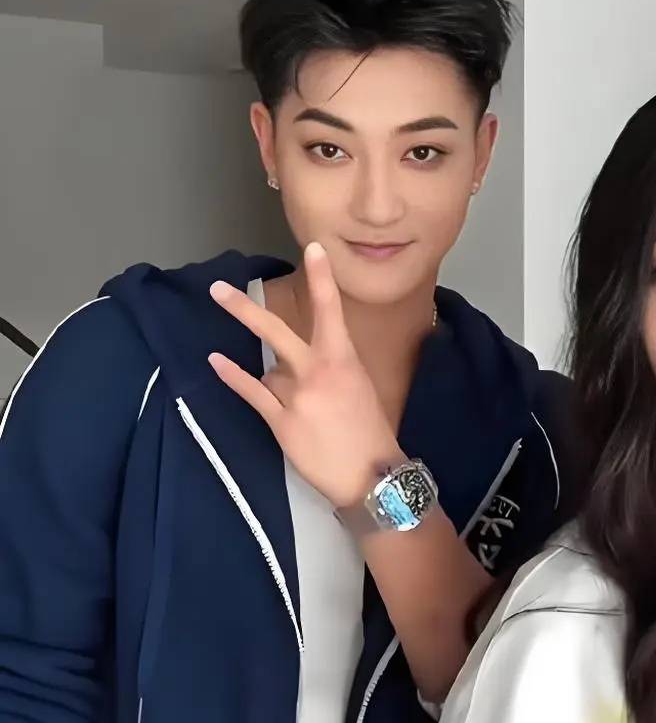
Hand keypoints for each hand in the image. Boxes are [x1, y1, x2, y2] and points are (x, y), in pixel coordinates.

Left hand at [208, 242, 400, 508]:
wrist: (371, 474)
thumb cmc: (369, 430)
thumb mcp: (359, 386)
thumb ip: (330, 366)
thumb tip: (294, 361)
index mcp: (344, 358)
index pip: (331, 310)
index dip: (321, 277)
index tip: (313, 248)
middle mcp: (318, 371)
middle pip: (276, 332)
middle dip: (244, 310)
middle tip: (217, 288)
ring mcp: (297, 395)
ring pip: (270, 372)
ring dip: (280, 386)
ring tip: (307, 411)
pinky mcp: (281, 421)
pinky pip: (251, 392)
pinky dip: (233, 376)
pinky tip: (216, 360)